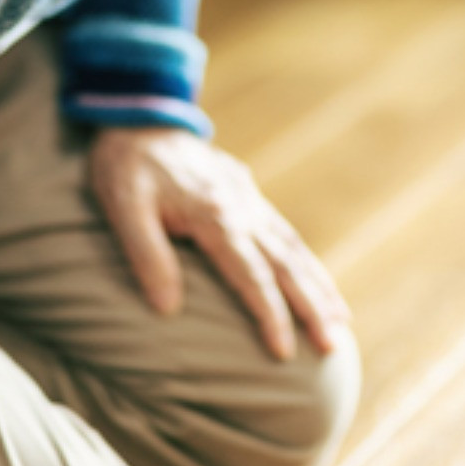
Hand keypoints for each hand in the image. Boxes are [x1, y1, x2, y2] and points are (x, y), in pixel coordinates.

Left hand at [88, 125, 351, 359]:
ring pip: (293, 249)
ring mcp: (249, 199)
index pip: (250, 274)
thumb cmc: (126, 167)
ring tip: (341, 322)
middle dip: (311, 308)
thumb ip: (147, 256)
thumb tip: (167, 309)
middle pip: (285, 265)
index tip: (284, 352)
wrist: (140, 113)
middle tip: (333, 347)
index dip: (269, 314)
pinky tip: (318, 282)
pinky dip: (307, 261)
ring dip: (318, 287)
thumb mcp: (123, 208)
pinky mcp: (248, 194)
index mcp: (214, 214)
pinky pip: (285, 233)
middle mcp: (242, 208)